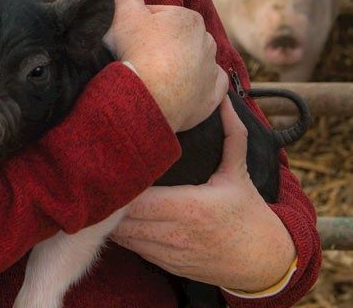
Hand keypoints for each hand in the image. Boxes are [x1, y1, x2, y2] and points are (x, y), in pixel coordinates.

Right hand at [103, 0, 227, 131]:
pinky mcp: (212, 94)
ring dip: (181, 67)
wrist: (150, 95)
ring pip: (195, 63)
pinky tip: (185, 90)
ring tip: (157, 78)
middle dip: (163, 46)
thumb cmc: (138, 52)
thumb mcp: (125, 15)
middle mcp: (206, 41)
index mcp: (189, 19)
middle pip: (179, 40)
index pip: (162, 17)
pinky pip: (211, 87)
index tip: (130, 39)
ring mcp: (211, 69)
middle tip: (140, 59)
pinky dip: (200, 87)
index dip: (142, 26)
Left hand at [111, 97, 295, 291]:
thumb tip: (223, 100)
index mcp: (190, 207)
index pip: (139, 199)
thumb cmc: (249, 213)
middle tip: (102, 180)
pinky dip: (124, 234)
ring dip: (112, 220)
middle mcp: (176, 232)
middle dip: (110, 201)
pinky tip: (119, 218)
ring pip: (124, 237)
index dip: (122, 186)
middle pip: (124, 219)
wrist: (264, 261)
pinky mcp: (167, 265)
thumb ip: (231, 134)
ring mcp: (170, 252)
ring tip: (107, 197)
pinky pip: (134, 249)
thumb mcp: (238, 172)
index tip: (113, 168)